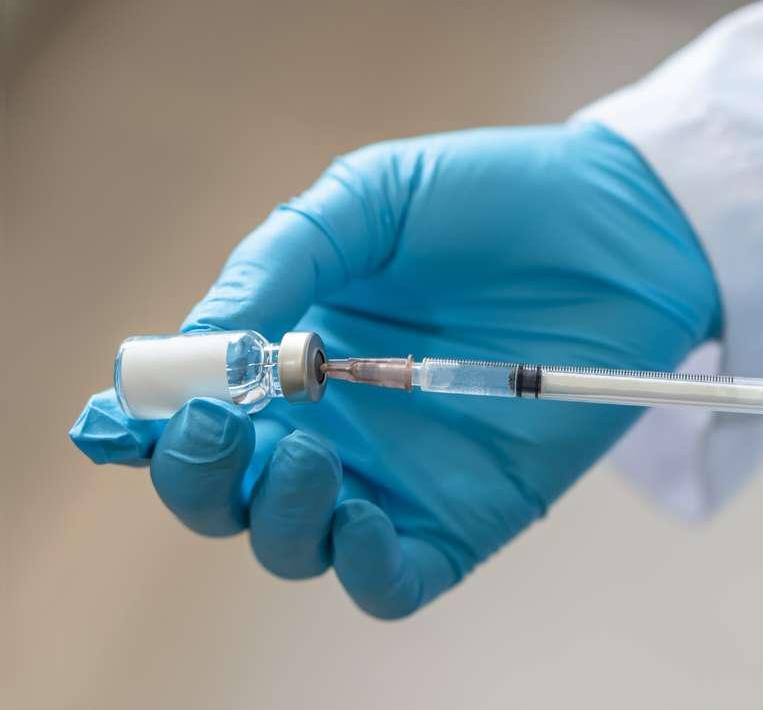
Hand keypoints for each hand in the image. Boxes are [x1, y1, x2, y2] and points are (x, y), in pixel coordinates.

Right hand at [70, 123, 719, 617]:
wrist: (622, 226)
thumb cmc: (495, 200)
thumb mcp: (374, 200)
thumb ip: (284, 260)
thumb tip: (200, 339)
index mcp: (296, 351)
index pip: (199, 409)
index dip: (146, 423)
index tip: (124, 414)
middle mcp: (336, 424)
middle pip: (231, 495)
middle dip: (199, 477)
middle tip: (217, 427)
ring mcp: (399, 475)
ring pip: (297, 545)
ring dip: (276, 517)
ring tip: (310, 451)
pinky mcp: (468, 515)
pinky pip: (391, 577)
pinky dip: (358, 566)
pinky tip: (360, 515)